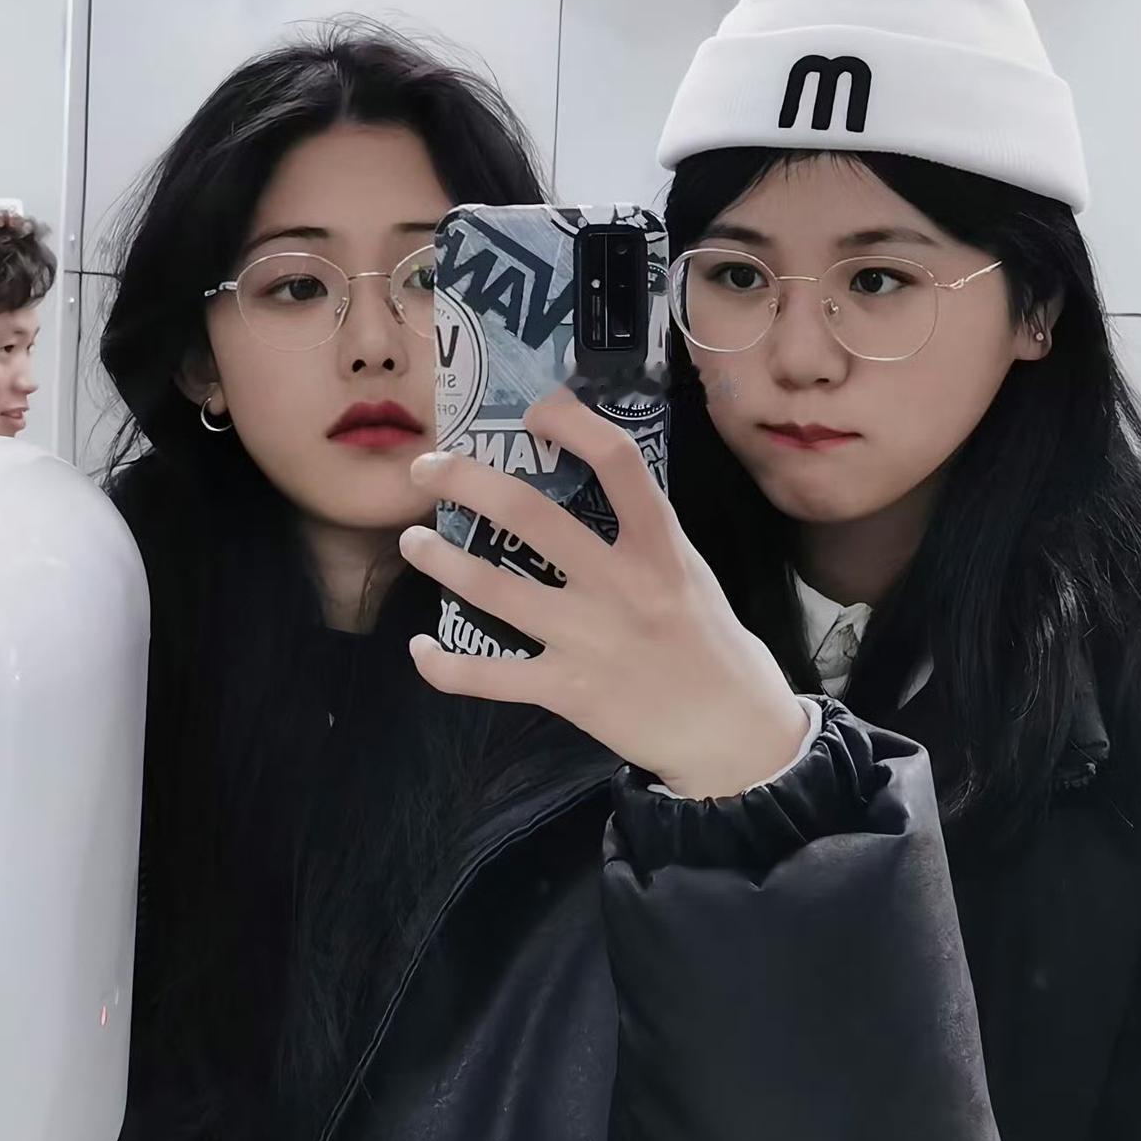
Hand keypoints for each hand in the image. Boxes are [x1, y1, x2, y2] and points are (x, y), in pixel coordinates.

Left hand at [401, 390, 809, 798]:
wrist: (730, 729)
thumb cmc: (709, 639)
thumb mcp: (688, 569)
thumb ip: (642, 532)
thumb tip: (587, 485)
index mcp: (659, 546)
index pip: (618, 461)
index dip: (572, 422)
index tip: (536, 411)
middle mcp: (620, 584)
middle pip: (529, 514)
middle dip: (465, 481)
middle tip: (427, 467)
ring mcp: (588, 638)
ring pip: (493, 588)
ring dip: (440, 559)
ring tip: (411, 541)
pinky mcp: (567, 690)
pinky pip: (489, 676)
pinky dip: (444, 665)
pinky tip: (421, 648)